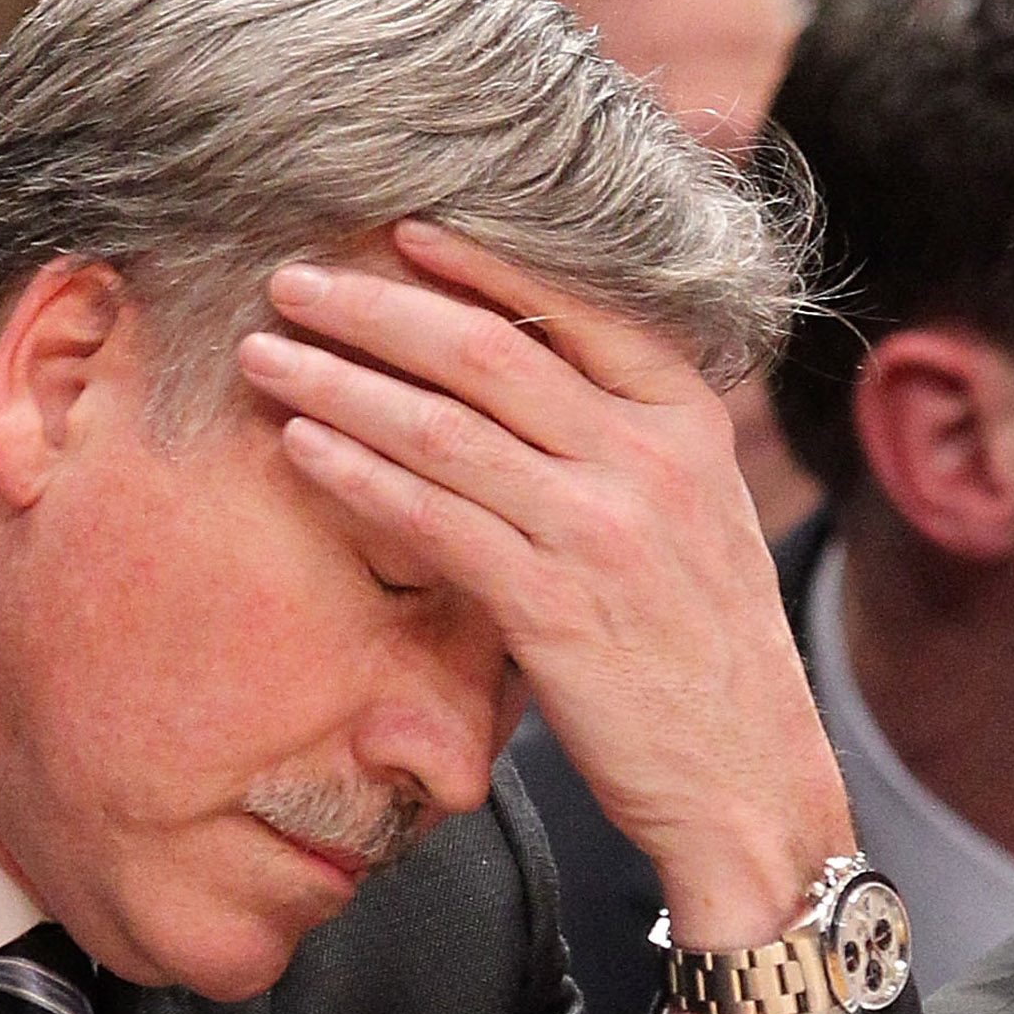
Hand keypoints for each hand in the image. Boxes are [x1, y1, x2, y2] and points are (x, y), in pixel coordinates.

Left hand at [237, 227, 854, 1013]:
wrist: (748, 784)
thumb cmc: (705, 664)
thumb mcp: (692, 525)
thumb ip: (621, 452)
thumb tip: (526, 401)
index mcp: (686, 422)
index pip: (575, 303)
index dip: (479, 259)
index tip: (397, 229)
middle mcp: (646, 458)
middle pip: (489, 349)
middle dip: (377, 305)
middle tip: (292, 279)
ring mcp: (600, 529)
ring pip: (444, 426)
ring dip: (340, 381)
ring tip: (264, 354)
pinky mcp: (552, 606)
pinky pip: (432, 519)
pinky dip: (357, 474)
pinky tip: (300, 448)